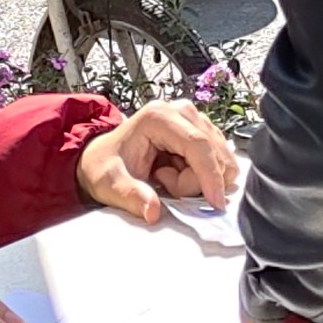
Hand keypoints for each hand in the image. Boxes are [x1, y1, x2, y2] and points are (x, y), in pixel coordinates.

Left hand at [79, 101, 239, 223]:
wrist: (103, 158)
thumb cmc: (105, 166)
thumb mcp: (109, 183)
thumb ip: (131, 195)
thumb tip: (153, 211)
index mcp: (159, 116)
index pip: (198, 144)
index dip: (210, 175)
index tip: (215, 203)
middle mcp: (180, 111)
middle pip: (213, 153)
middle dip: (195, 181)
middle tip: (162, 184)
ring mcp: (193, 119)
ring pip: (220, 159)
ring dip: (198, 179)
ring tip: (166, 178)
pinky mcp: (201, 131)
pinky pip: (218, 161)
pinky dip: (202, 176)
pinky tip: (177, 173)